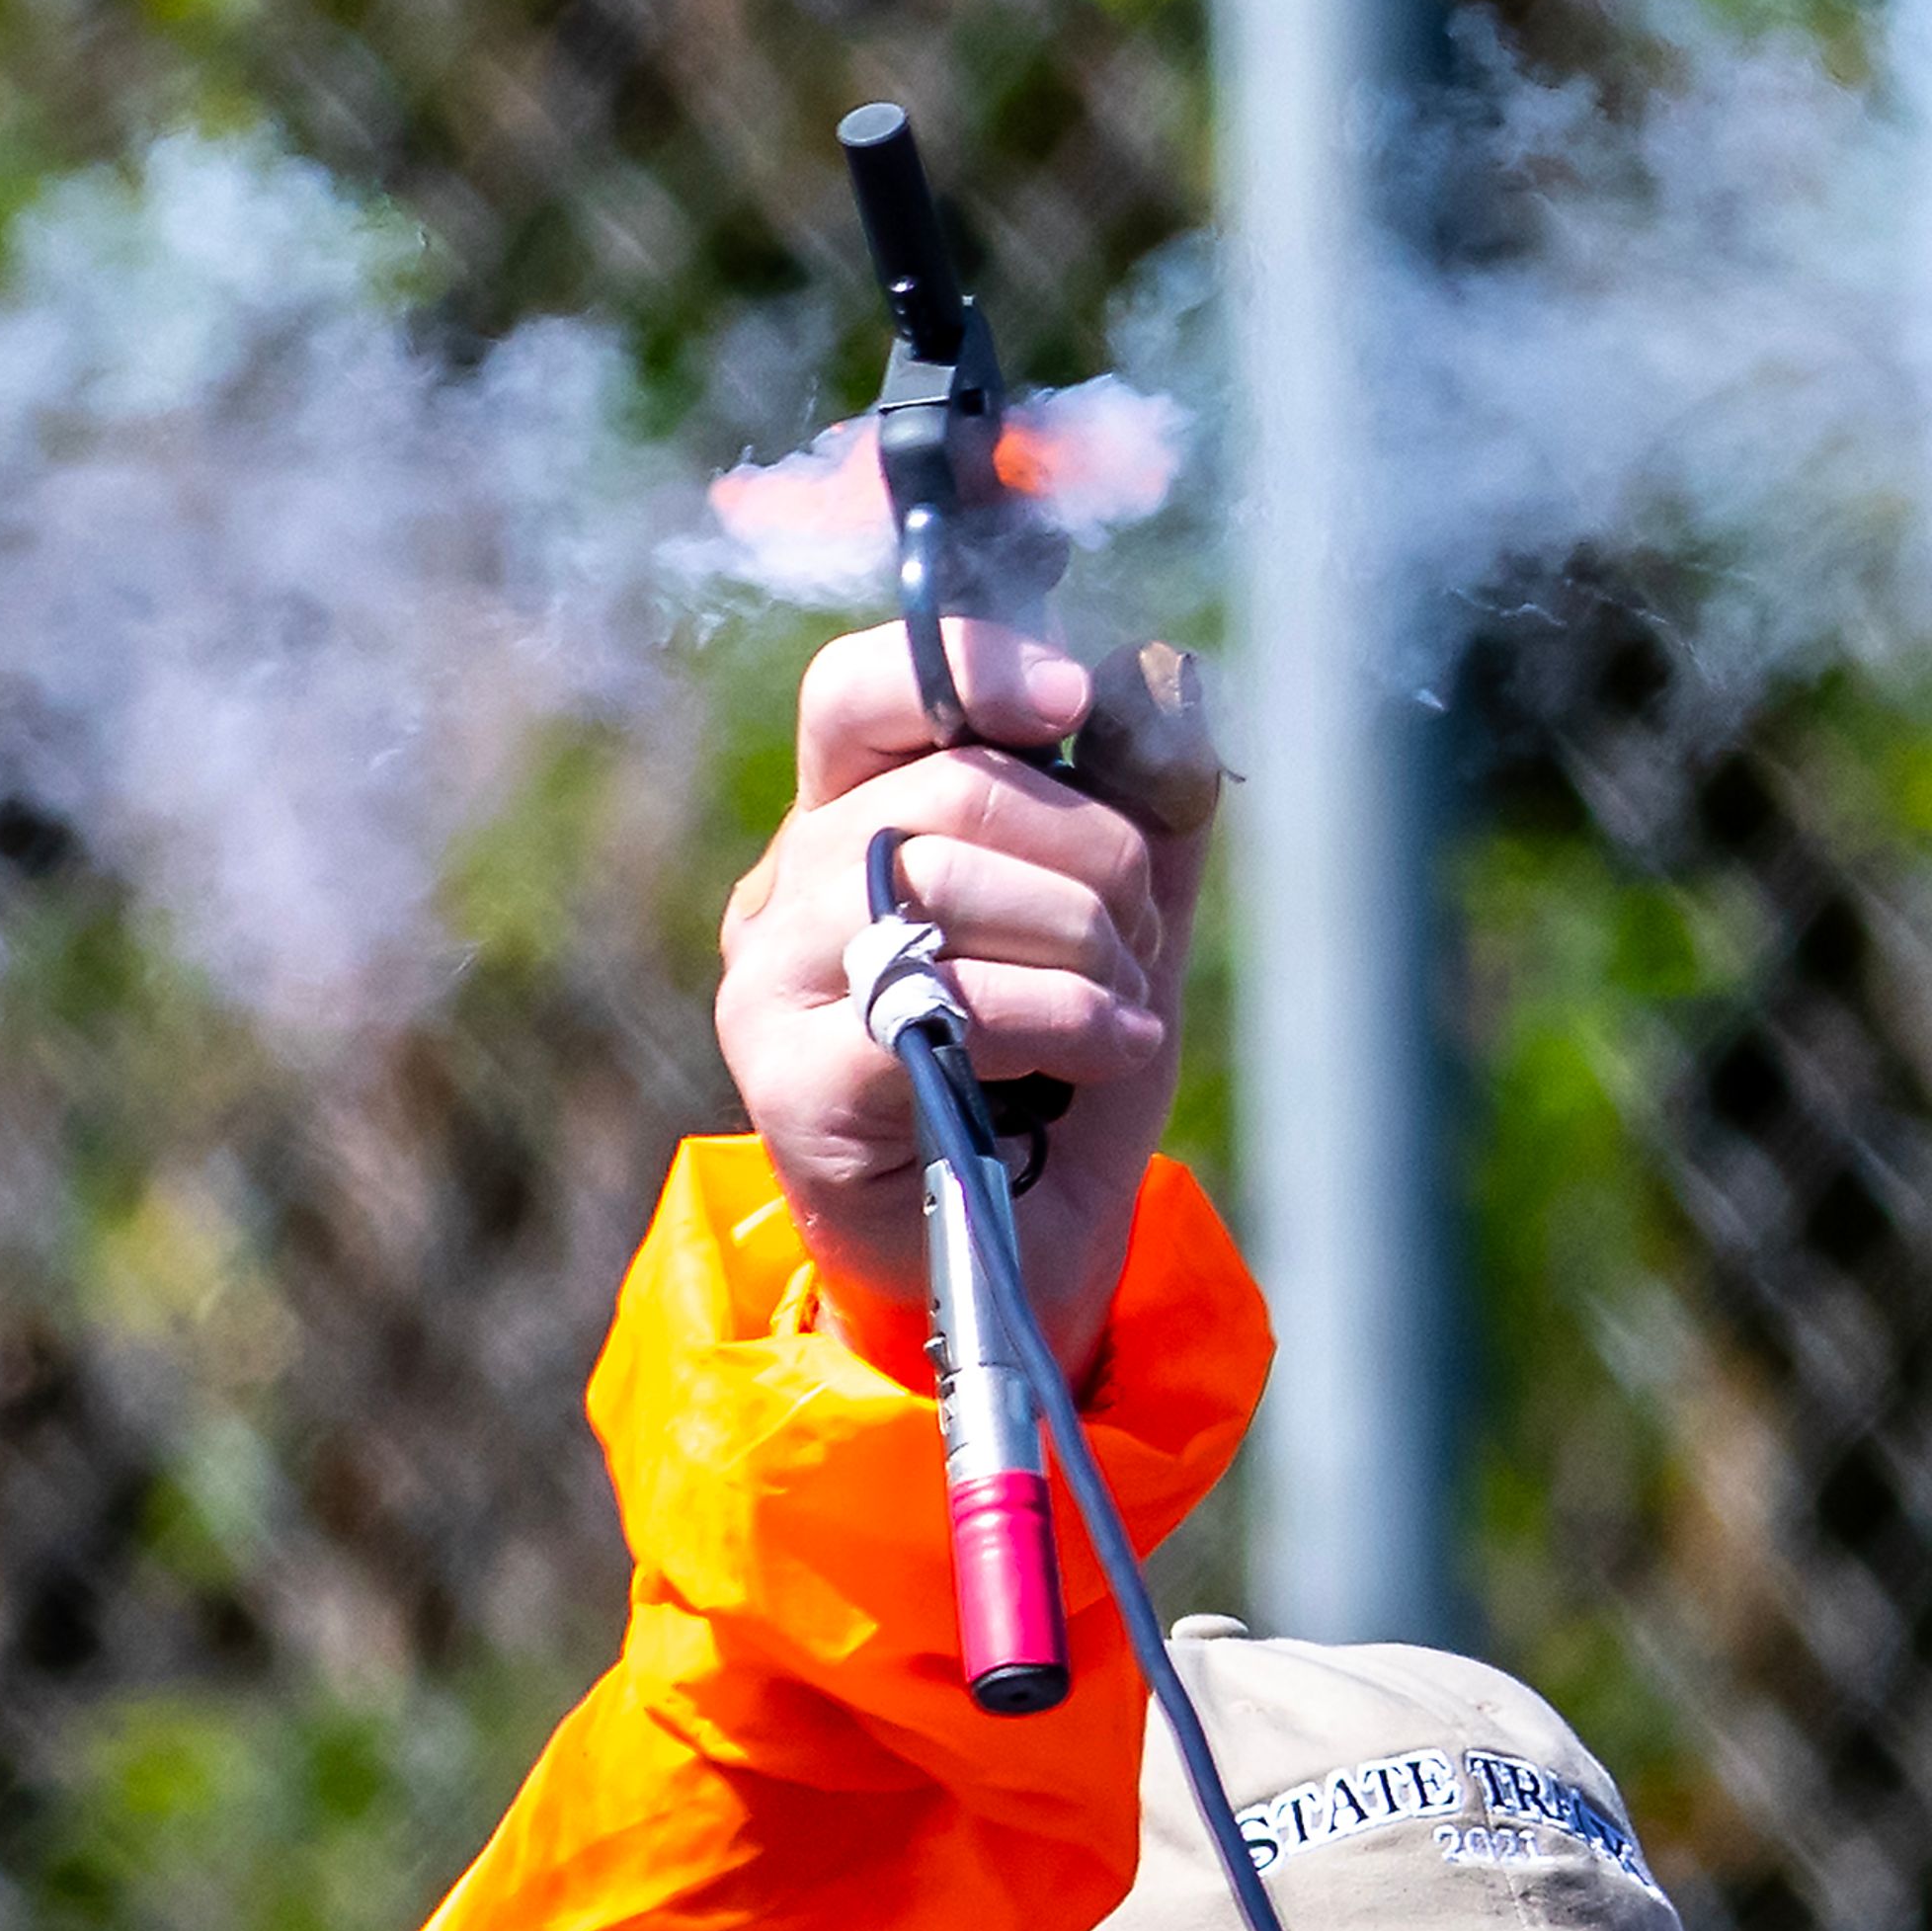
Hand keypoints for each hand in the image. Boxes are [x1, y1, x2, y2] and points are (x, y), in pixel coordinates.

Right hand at [714, 620, 1207, 1380]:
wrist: (1017, 1263)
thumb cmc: (1058, 1078)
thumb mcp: (1124, 925)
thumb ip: (1144, 805)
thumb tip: (1161, 686)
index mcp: (848, 825)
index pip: (858, 691)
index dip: (967, 667)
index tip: (1073, 701)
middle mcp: (785, 891)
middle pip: (942, 785)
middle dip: (1087, 850)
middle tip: (1137, 936)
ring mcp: (770, 986)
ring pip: (938, 881)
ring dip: (1080, 940)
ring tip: (1125, 1010)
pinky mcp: (792, 1085)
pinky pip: (941, 1004)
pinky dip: (1055, 1016)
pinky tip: (1102, 1051)